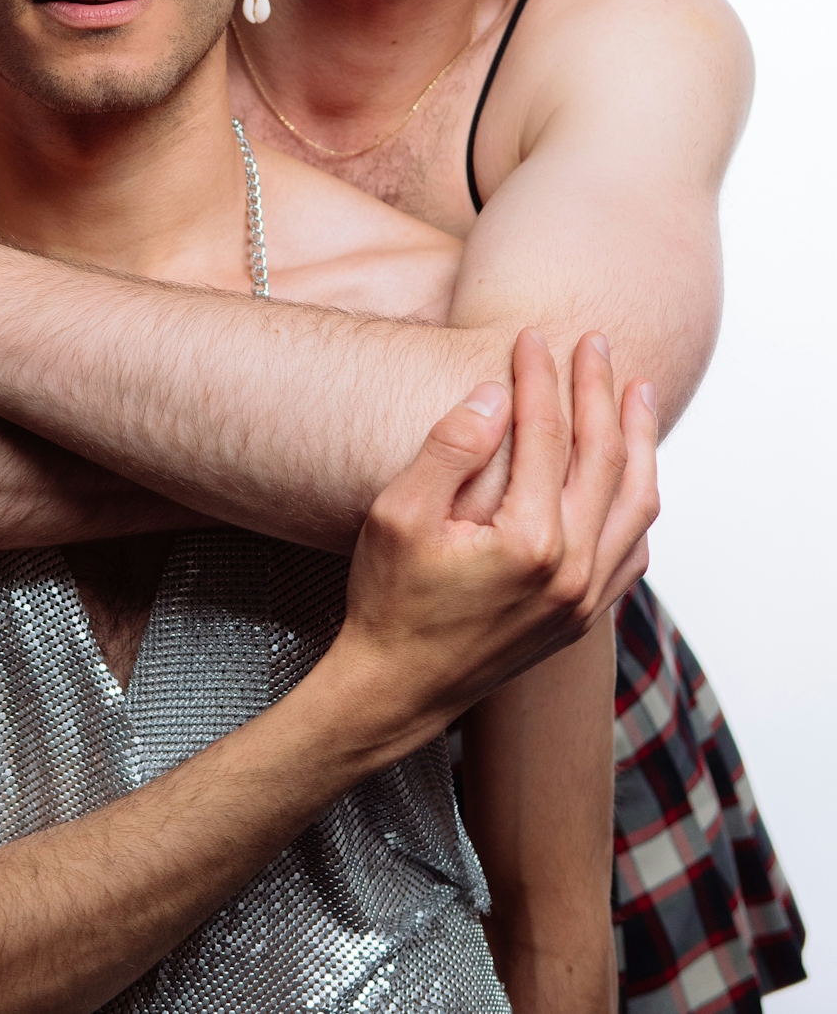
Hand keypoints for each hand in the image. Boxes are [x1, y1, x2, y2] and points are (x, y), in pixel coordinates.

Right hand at [321, 329, 657, 761]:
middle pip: (604, 459)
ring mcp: (584, 599)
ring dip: (638, 442)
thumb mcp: (400, 514)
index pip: (547, 435)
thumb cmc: (388, 601)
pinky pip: (632, 552)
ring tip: (636, 393)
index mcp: (529, 542)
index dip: (540, 377)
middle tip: (594, 342)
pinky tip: (631, 476)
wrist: (395, 690)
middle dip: (598, 392)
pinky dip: (638, 504)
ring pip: (636, 504)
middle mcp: (572, 571)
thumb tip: (496, 392)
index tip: (532, 336)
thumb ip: (451, 448)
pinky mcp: (582, 619)